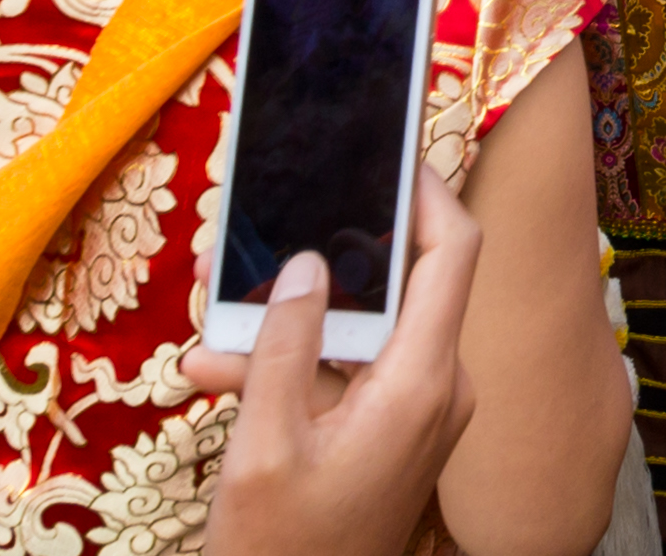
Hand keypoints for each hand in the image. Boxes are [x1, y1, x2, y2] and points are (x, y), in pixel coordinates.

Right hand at [182, 164, 481, 555]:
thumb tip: (311, 264)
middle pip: (400, 286)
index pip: (453, 253)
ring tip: (213, 321)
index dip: (428, 190)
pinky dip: (297, 367)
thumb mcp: (266, 445)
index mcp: (423, 383)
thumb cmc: (284, 548)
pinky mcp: (396, 432)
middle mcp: (438, 389)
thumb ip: (285, 344)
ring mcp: (421, 413)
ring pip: (362, 332)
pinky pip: (352, 373)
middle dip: (326, 260)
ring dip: (291, 323)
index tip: (389, 150)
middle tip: (265, 234)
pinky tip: (221, 368)